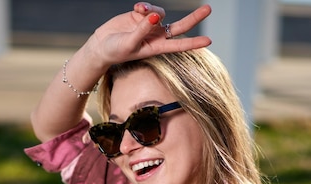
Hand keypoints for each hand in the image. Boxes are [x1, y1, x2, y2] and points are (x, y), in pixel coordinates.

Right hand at [85, 3, 211, 69]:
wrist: (102, 45)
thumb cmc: (115, 51)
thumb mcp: (129, 43)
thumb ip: (142, 30)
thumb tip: (156, 16)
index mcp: (156, 47)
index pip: (178, 45)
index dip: (193, 43)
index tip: (208, 41)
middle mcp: (156, 36)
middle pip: (179, 26)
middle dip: (193, 18)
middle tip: (208, 9)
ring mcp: (150, 25)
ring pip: (160, 12)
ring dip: (152, 8)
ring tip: (138, 10)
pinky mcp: (142, 15)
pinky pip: (149, 6)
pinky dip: (144, 5)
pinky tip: (136, 8)